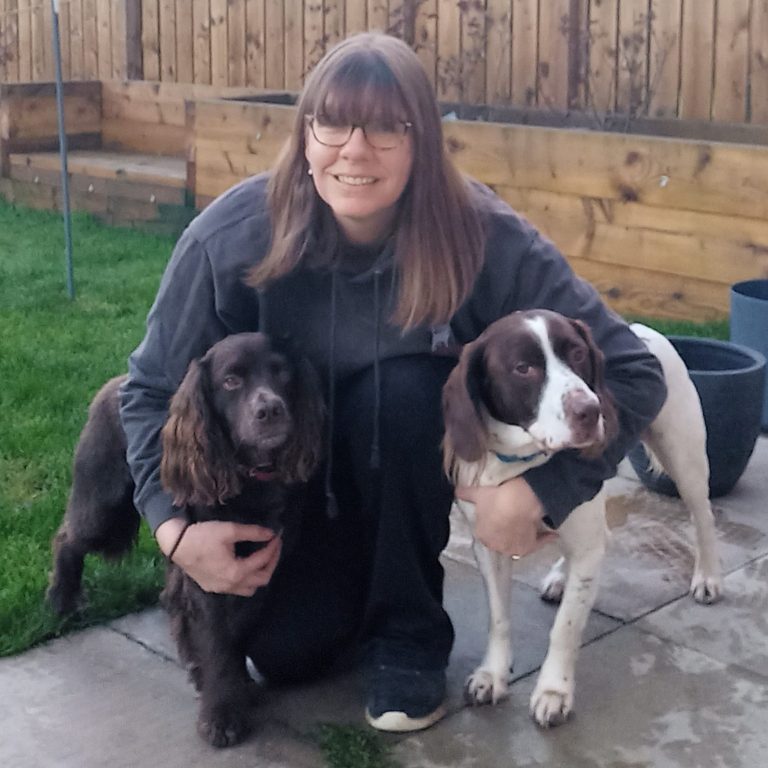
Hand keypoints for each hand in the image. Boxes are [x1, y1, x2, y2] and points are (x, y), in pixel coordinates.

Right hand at [155, 518, 281, 595]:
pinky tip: (246, 566)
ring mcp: (221, 589)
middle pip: (261, 580)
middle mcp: (231, 585)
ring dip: (260, 574)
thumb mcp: (229, 530)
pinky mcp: (213, 588)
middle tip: (274, 548)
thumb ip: (253, 532)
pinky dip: (247, 579)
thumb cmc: (203, 536)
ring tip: (262, 558)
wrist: (177, 545)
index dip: (273, 547)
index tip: (277, 536)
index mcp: (236, 572)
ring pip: (250, 589)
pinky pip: (237, 589)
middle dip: (271, 563)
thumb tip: (271, 534)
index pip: (262, 561)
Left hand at [456, 477, 557, 557]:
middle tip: (512, 517)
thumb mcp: (479, 493)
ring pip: (518, 543)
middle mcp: (497, 546)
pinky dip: (544, 539)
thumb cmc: (496, 498)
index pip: (484, 531)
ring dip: (522, 536)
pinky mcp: (531, 547)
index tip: (497, 513)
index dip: (490, 521)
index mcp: (482, 535)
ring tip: (528, 524)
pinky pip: (538, 544)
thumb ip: (466, 494)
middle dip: (505, 531)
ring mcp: (514, 549)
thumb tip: (456, 491)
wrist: (519, 502)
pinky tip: (550, 534)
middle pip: (500, 539)